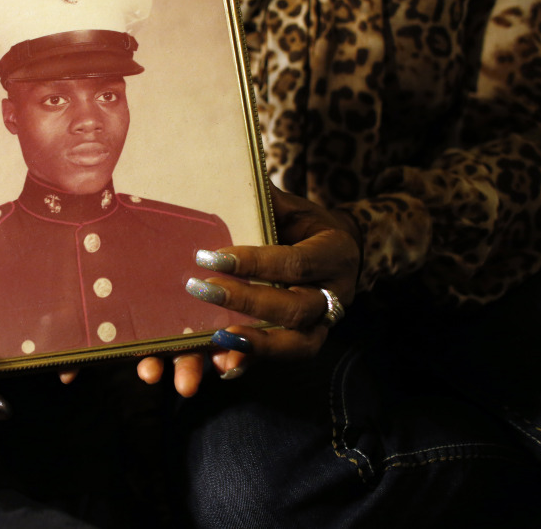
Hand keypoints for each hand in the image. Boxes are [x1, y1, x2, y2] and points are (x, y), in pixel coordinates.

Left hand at [138, 184, 360, 393]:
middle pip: (294, 308)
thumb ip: (266, 202)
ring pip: (297, 343)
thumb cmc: (305, 225)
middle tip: (200, 289)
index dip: (254, 262)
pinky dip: (253, 362)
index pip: (294, 261)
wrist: (341, 251)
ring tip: (215, 340)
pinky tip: (222, 366)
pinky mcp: (308, 340)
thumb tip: (227, 174)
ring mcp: (324, 321)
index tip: (210, 257)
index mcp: (333, 252)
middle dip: (246, 301)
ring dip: (255, 344)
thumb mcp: (293, 207)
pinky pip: (284, 358)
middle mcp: (335, 292)